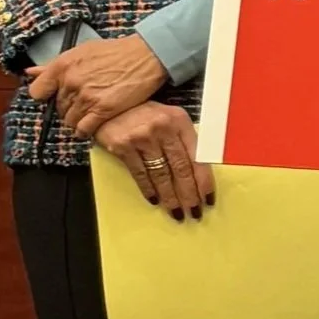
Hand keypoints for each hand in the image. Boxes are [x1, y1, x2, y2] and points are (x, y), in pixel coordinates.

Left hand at [25, 34, 166, 138]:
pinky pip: (84, 128)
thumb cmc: (116, 51)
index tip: (56, 97)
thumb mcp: (81, 51)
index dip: (47, 97)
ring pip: (70, 120)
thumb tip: (30, 72)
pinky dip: (86, 131)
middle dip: (68, 109)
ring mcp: (87, 97)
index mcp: (62, 66)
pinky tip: (91, 127)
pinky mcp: (103, 110)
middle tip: (82, 106)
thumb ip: (54, 65)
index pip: (37, 92)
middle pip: (58, 108)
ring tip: (89, 116)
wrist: (147, 55)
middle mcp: (71, 82)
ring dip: (78, 121)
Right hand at [92, 101, 212, 217]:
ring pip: (161, 174)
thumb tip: (199, 172)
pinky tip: (155, 200)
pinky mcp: (123, 146)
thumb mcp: (170, 119)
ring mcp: (142, 138)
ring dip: (170, 196)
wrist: (109, 106)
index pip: (197, 156)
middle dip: (189, 194)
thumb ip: (183, 140)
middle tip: (194, 212)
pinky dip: (148, 189)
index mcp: (180, 122)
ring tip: (176, 212)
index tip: (208, 199)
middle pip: (181, 168)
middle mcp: (163, 129)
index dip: (204, 180)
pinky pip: (140, 173)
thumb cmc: (145, 114)